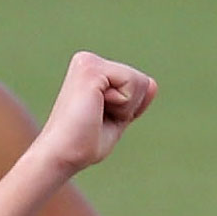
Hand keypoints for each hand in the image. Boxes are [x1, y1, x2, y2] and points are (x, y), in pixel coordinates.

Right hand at [37, 51, 156, 176]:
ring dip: (125, 108)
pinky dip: (122, 106)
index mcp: (92, 70)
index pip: (137, 84)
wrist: (63, 155)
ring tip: (96, 115)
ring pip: (140, 81)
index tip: (100, 119)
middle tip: (98, 119)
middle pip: (142, 81)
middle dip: (129, 108)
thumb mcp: (117, 120)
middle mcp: (88, 60)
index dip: (128, 110)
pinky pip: (132, 84)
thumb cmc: (84, 143)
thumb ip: (133, 101)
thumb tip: (153, 83)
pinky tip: (97, 110)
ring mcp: (88, 62)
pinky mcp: (92, 69)